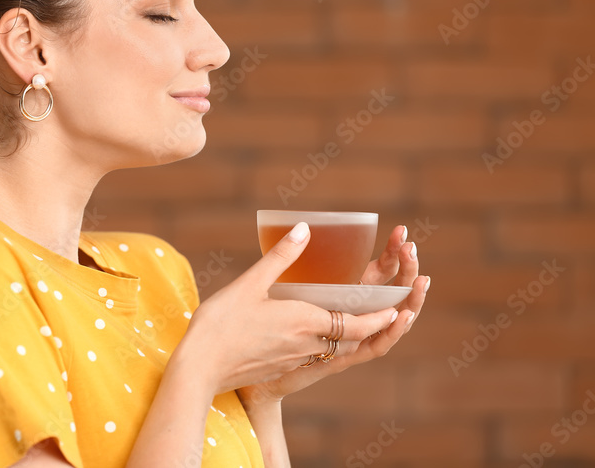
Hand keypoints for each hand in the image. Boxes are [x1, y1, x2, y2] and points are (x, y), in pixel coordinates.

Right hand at [236, 224, 429, 408]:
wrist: (200, 368)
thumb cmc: (222, 323)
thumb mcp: (250, 283)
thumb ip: (280, 257)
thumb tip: (303, 229)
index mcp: (304, 321)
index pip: (355, 324)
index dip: (380, 319)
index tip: (398, 309)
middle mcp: (306, 343)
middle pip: (351, 340)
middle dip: (373, 328)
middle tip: (390, 314)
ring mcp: (293, 359)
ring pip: (333, 350)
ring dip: (351, 339)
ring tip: (359, 323)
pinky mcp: (279, 367)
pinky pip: (312, 357)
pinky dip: (324, 345)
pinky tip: (313, 334)